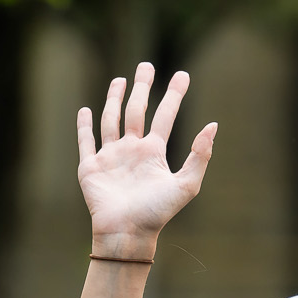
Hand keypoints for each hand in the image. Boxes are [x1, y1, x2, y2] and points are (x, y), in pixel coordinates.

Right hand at [76, 63, 213, 254]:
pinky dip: (84, 125)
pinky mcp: (90, 166)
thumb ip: (199, 155)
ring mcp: (111, 157)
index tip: (184, 75)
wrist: (128, 232)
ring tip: (120, 80)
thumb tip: (213, 126)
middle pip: (138, 111)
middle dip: (142, 88)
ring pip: (112, 119)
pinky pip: (86, 141)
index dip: (175, 95)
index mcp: (154, 152)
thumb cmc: (158, 212)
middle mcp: (133, 150)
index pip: (166, 116)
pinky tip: (86, 109)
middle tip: (147, 65)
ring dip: (115, 99)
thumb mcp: (186, 184)